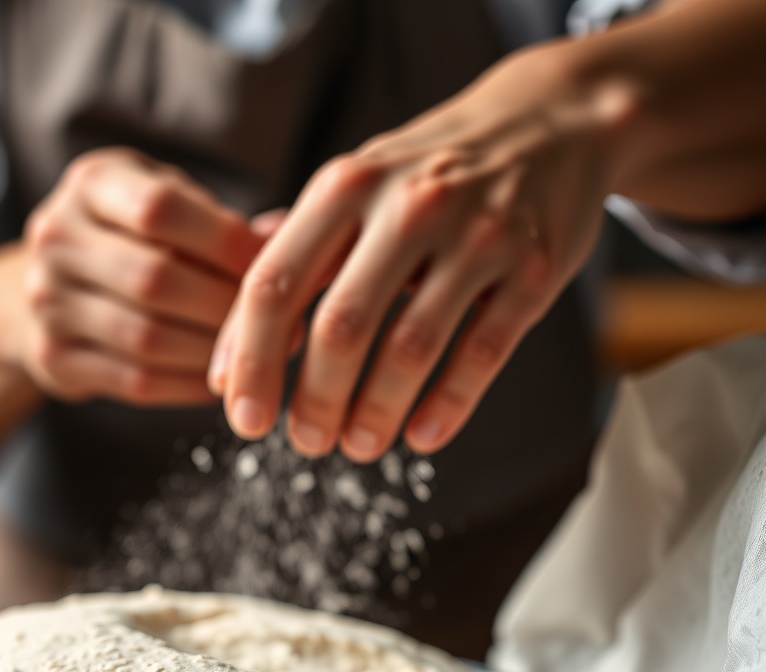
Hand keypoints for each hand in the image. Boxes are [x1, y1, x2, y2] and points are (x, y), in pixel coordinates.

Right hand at [14, 148, 266, 405]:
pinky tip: (220, 381)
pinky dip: (189, 385)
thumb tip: (290, 233)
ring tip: (255, 356)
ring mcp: (47, 300)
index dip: (225, 241)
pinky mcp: (53, 358)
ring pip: (147, 337)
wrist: (49, 288)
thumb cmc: (130, 239)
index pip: (160, 207)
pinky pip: (136, 380)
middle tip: (277, 325)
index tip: (273, 266)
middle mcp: (57, 237)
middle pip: (155, 278)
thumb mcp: (166, 206)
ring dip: (212, 351)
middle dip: (225, 305)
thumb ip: (220, 222)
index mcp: (92, 184)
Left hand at [210, 46, 625, 457]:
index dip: (251, 360)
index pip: (275, 284)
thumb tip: (224, 359)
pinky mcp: (534, 268)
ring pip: (411, 347)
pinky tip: (421, 438)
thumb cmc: (427, 173)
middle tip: (308, 443)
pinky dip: (447, 405)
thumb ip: (290, 262)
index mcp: (346, 187)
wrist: (552, 120)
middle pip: (340, 325)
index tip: (245, 419)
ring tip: (358, 446)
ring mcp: (477, 236)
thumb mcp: (353, 190)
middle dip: (316, 400)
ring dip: (377, 411)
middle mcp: (407, 206)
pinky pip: (483, 352)